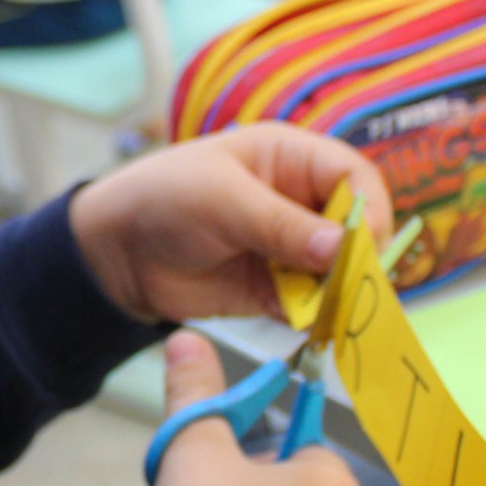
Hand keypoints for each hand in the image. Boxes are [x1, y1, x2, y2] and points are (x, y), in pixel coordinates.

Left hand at [68, 124, 392, 324]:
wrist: (116, 253)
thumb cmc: (164, 199)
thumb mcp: (222, 200)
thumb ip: (281, 224)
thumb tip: (343, 248)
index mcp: (291, 158)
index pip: (355, 178)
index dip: (368, 210)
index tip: (364, 246)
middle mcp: (300, 202)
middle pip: (358, 229)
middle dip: (360, 258)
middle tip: (350, 286)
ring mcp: (291, 249)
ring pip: (342, 272)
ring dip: (342, 293)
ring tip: (332, 311)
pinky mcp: (278, 290)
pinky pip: (315, 305)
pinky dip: (319, 318)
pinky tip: (314, 326)